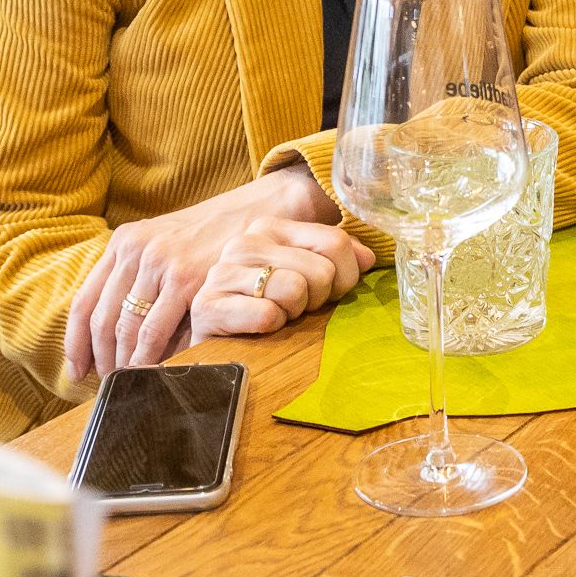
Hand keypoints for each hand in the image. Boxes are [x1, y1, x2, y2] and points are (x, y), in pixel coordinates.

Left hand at [65, 166, 338, 381]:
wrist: (255, 211)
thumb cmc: (212, 236)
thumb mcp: (166, 245)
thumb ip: (138, 276)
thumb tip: (116, 332)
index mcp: (124, 243)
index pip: (85, 301)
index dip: (76, 343)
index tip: (78, 371)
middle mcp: (134, 251)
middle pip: (102, 320)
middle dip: (102, 359)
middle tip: (109, 385)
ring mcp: (159, 263)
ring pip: (125, 329)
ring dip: (124, 362)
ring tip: (131, 383)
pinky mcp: (185, 278)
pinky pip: (154, 331)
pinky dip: (149, 357)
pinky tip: (152, 372)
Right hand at [189, 218, 371, 342]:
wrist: (217, 348)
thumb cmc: (267, 310)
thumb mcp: (304, 276)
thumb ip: (335, 258)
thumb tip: (368, 258)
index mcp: (271, 228)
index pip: (335, 242)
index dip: (344, 276)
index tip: (327, 293)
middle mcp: (245, 243)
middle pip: (321, 270)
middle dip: (317, 299)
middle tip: (296, 309)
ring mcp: (222, 272)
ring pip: (296, 289)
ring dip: (292, 314)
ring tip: (276, 316)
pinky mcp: (207, 306)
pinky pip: (268, 315)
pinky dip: (271, 327)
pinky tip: (256, 329)